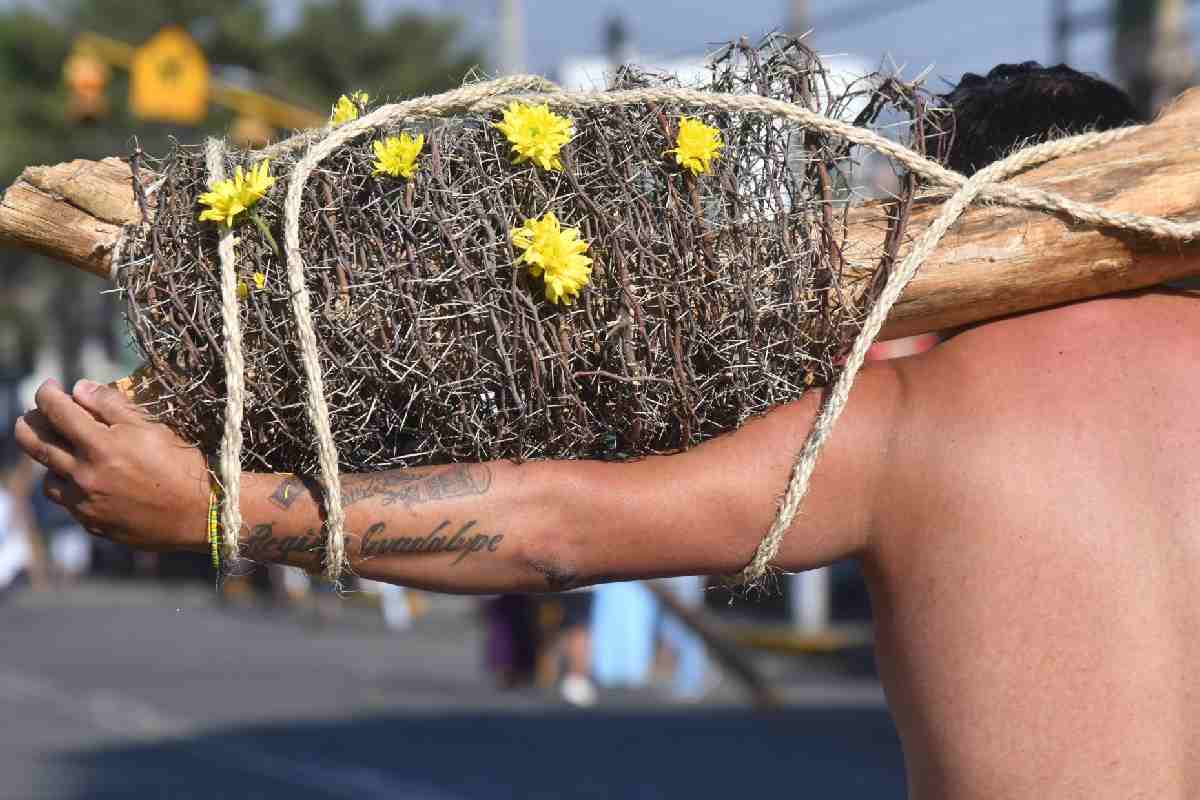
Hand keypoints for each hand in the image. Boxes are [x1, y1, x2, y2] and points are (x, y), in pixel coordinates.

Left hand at [12, 379, 208, 552]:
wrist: (201, 514)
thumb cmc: (182, 465)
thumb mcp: (153, 427)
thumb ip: (112, 406)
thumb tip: (79, 388)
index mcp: (101, 446)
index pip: (56, 411)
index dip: (47, 394)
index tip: (49, 387)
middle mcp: (85, 475)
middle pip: (35, 444)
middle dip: (28, 424)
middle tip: (33, 416)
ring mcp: (85, 503)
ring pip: (48, 476)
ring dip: (50, 459)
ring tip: (64, 451)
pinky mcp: (92, 524)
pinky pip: (67, 502)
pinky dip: (69, 486)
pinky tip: (85, 480)